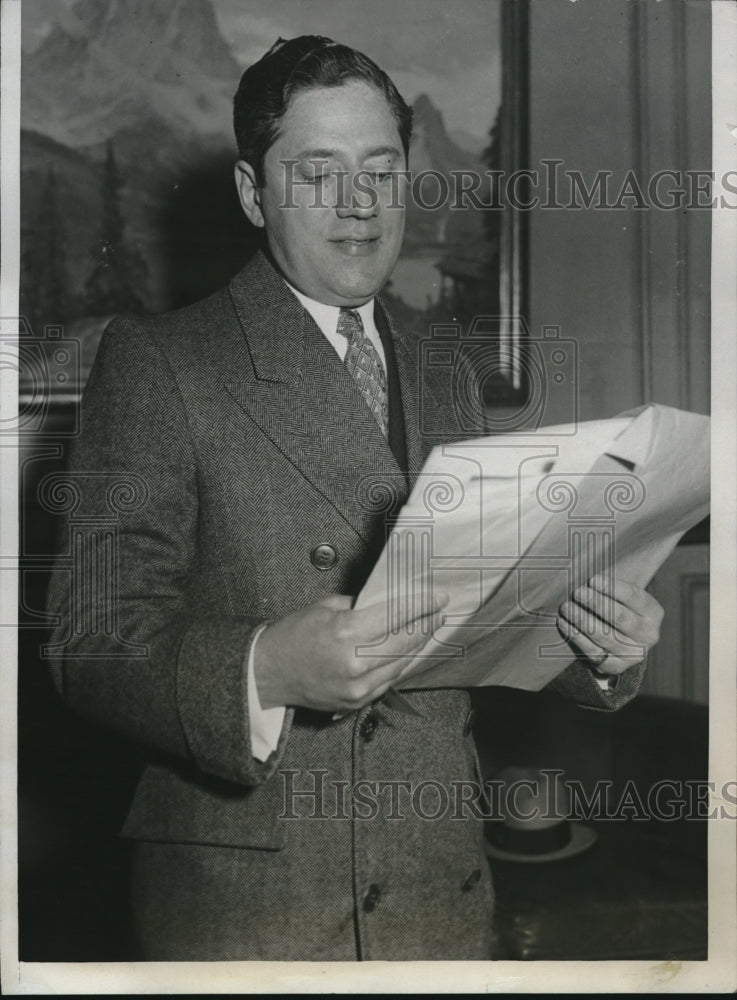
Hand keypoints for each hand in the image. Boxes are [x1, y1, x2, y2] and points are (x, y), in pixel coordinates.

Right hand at [254, 592, 447, 712]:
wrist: (269, 672)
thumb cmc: (293, 636)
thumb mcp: (325, 607)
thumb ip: (360, 606)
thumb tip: (388, 603)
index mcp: (346, 633)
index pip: (397, 615)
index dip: (422, 605)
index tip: (437, 598)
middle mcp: (355, 663)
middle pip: (405, 641)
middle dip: (426, 624)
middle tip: (439, 612)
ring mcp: (357, 687)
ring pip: (401, 664)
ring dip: (417, 645)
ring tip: (427, 630)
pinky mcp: (356, 702)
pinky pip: (388, 682)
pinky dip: (400, 664)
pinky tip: (406, 652)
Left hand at [556, 574, 663, 675]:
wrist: (623, 645)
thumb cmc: (618, 609)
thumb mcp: (624, 598)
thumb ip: (612, 586)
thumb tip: (586, 566)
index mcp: (652, 612)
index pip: (633, 597)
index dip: (612, 588)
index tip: (592, 579)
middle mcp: (647, 635)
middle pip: (619, 617)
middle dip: (595, 603)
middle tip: (577, 592)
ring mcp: (632, 653)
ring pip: (603, 635)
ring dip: (581, 619)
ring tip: (566, 607)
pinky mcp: (614, 666)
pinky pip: (592, 651)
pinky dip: (576, 636)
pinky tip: (564, 623)